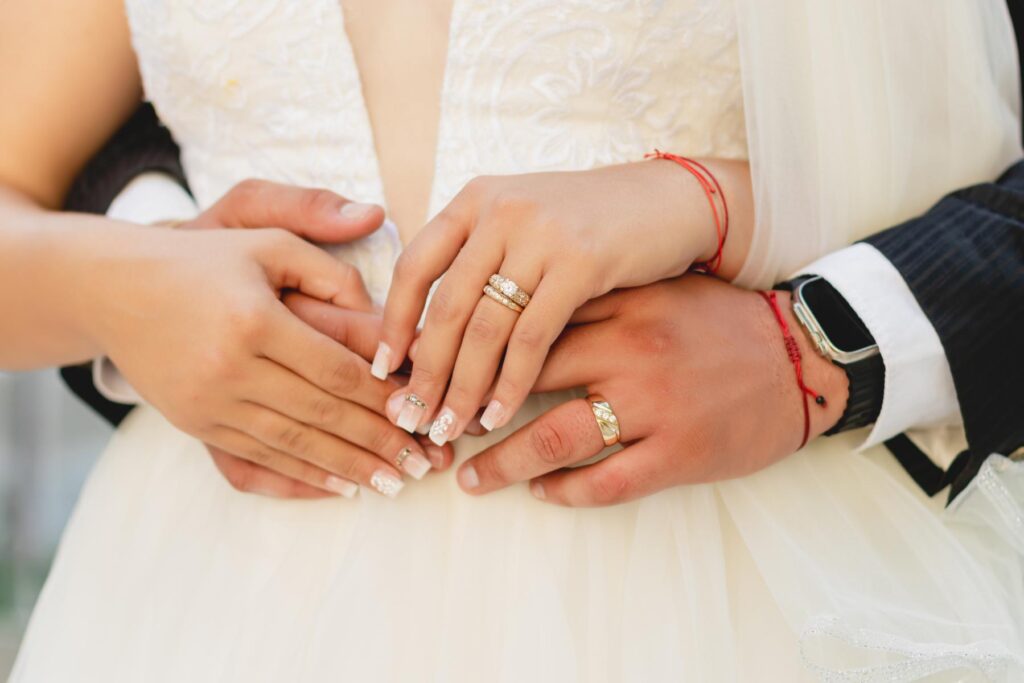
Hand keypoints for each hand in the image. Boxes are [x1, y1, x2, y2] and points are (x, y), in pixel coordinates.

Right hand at [86, 180, 440, 498]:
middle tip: (425, 464)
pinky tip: (340, 487)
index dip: (384, 399)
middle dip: (378, 443)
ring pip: (293, 446)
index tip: (422, 415)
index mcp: (255, 320)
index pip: (337, 371)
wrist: (113, 289)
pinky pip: (257, 460)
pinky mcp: (194, 424)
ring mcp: (208, 403)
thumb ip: (329, 270)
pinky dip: (302, 477)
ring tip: (394, 484)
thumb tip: (383, 308)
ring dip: (348, 469)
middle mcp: (229, 368)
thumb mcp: (265, 241)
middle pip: (322, 416)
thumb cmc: (203, 260)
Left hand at [375, 160, 751, 446]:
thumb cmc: (594, 224)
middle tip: (411, 417)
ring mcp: (541, 234)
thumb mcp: (526, 222)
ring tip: (450, 428)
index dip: (395, 322)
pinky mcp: (581, 263)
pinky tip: (500, 414)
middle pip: (446, 305)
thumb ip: (482, 256)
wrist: (671, 203)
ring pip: (484, 327)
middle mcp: (501, 210)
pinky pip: (532, 336)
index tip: (384, 369)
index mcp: (478, 200)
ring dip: (463, 386)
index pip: (416, 266)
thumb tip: (430, 326)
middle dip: (424, 370)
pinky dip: (511, 383)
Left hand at [453, 276, 848, 506]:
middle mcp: (632, 349)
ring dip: (504, 462)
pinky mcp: (681, 453)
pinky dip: (566, 491)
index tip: (437, 367)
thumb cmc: (720, 322)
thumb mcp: (658, 291)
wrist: (802, 358)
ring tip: (468, 477)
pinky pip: (608, 482)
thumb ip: (593, 296)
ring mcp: (656, 404)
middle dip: (471, 403)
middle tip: (435, 426)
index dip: (474, 345)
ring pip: (558, 436)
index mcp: (622, 303)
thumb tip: (517, 305)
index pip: (528, 320)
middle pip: (528, 377)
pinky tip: (542, 493)